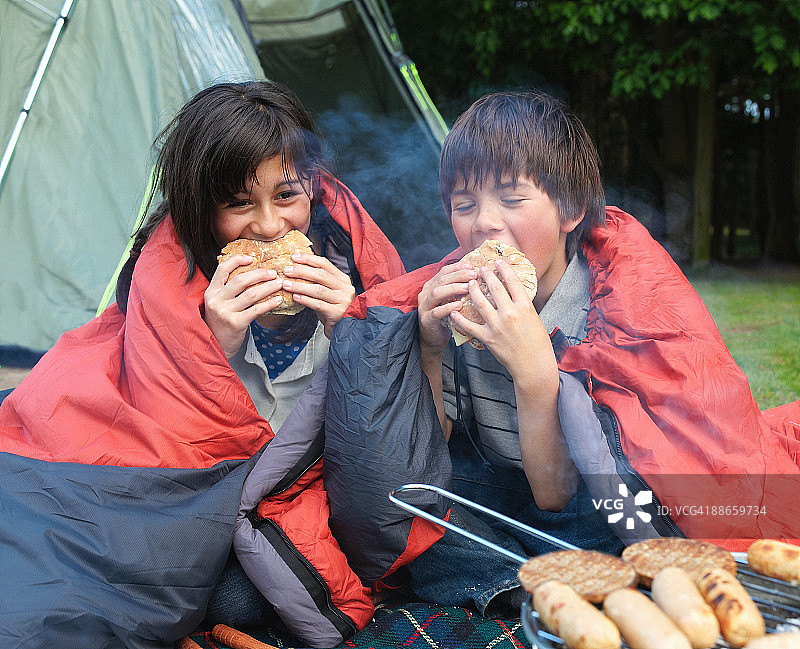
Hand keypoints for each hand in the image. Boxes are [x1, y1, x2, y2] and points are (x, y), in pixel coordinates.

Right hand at [204, 255, 284, 357]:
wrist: (215, 345)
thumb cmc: (220, 322)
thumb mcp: (217, 303)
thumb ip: (226, 290)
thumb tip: (250, 274)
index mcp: (211, 291)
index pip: (222, 269)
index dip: (237, 260)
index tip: (252, 258)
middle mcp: (216, 300)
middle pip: (240, 280)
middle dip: (260, 274)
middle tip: (273, 273)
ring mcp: (225, 312)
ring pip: (251, 294)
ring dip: (268, 287)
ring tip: (280, 283)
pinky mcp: (236, 323)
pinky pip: (256, 310)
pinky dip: (269, 304)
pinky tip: (278, 300)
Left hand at [281, 252, 354, 337]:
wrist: (344, 327)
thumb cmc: (333, 308)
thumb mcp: (329, 291)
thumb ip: (318, 281)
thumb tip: (296, 269)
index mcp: (342, 279)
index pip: (325, 264)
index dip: (308, 259)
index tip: (294, 257)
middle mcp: (345, 288)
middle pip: (321, 275)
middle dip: (301, 271)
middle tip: (287, 270)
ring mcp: (342, 300)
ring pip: (318, 290)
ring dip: (300, 286)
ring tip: (287, 285)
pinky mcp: (337, 313)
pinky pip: (318, 304)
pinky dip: (305, 300)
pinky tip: (295, 297)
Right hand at [417, 261, 476, 356]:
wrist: (433, 340)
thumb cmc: (445, 318)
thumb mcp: (450, 300)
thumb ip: (457, 289)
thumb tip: (476, 276)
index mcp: (431, 286)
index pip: (444, 271)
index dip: (458, 267)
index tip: (472, 266)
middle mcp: (425, 293)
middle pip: (441, 280)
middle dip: (459, 275)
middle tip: (474, 275)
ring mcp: (424, 307)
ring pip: (437, 293)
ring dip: (453, 289)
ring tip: (468, 288)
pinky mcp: (426, 320)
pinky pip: (436, 312)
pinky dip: (447, 308)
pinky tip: (459, 306)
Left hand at [448, 260, 554, 388]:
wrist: (534, 365)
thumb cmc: (538, 342)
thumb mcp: (534, 318)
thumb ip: (522, 305)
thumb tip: (513, 292)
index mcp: (525, 306)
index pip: (513, 281)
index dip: (504, 268)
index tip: (498, 261)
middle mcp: (510, 313)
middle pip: (495, 287)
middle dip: (486, 275)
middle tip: (481, 269)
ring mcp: (497, 325)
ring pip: (479, 301)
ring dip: (473, 290)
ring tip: (470, 283)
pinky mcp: (488, 338)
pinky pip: (469, 326)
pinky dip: (459, 318)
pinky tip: (453, 311)